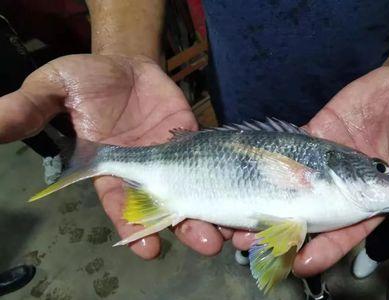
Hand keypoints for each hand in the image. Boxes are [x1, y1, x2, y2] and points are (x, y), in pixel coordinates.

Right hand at [0, 54, 229, 258]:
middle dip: (188, 228)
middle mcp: (148, 173)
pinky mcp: (198, 141)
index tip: (149, 249)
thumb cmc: (88, 77)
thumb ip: (29, 109)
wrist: (125, 59)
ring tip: (234, 231)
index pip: (124, 207)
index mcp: (113, 171)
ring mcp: (177, 158)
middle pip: (170, 209)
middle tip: (208, 244)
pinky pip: (215, 163)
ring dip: (215, 212)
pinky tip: (244, 193)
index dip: (135, 227)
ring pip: (198, 193)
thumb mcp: (54, 87)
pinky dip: (229, 179)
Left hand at [233, 65, 388, 276]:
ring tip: (233, 216)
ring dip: (264, 202)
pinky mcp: (312, 136)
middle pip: (309, 216)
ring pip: (291, 188)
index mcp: (378, 198)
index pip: (347, 232)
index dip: (324, 248)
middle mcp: (346, 185)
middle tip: (247, 241)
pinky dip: (266, 164)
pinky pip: (286, 152)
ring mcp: (325, 161)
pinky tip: (243, 174)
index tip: (299, 263)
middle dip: (280, 230)